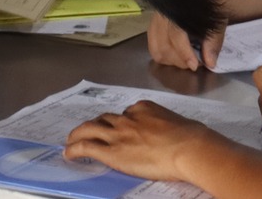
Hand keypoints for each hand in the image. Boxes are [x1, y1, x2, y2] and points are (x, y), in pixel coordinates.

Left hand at [63, 102, 216, 182]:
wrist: (187, 147)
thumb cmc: (192, 137)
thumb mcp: (181, 124)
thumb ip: (170, 126)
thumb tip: (177, 133)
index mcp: (144, 108)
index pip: (127, 113)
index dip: (122, 122)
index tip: (121, 129)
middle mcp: (128, 118)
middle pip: (105, 118)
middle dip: (96, 124)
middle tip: (88, 130)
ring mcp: (118, 133)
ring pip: (90, 128)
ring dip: (78, 133)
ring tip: (71, 140)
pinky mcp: (111, 151)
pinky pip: (86, 147)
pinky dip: (74, 149)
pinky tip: (69, 153)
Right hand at [146, 12, 221, 70]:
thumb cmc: (211, 2)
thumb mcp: (218, 18)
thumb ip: (214, 41)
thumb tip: (209, 63)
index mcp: (179, 9)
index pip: (176, 34)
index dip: (185, 53)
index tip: (194, 65)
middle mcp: (164, 13)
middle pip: (163, 45)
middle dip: (179, 61)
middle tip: (195, 62)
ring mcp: (156, 18)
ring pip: (156, 48)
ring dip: (171, 60)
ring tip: (186, 60)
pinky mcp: (154, 23)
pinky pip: (153, 45)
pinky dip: (164, 55)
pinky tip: (176, 54)